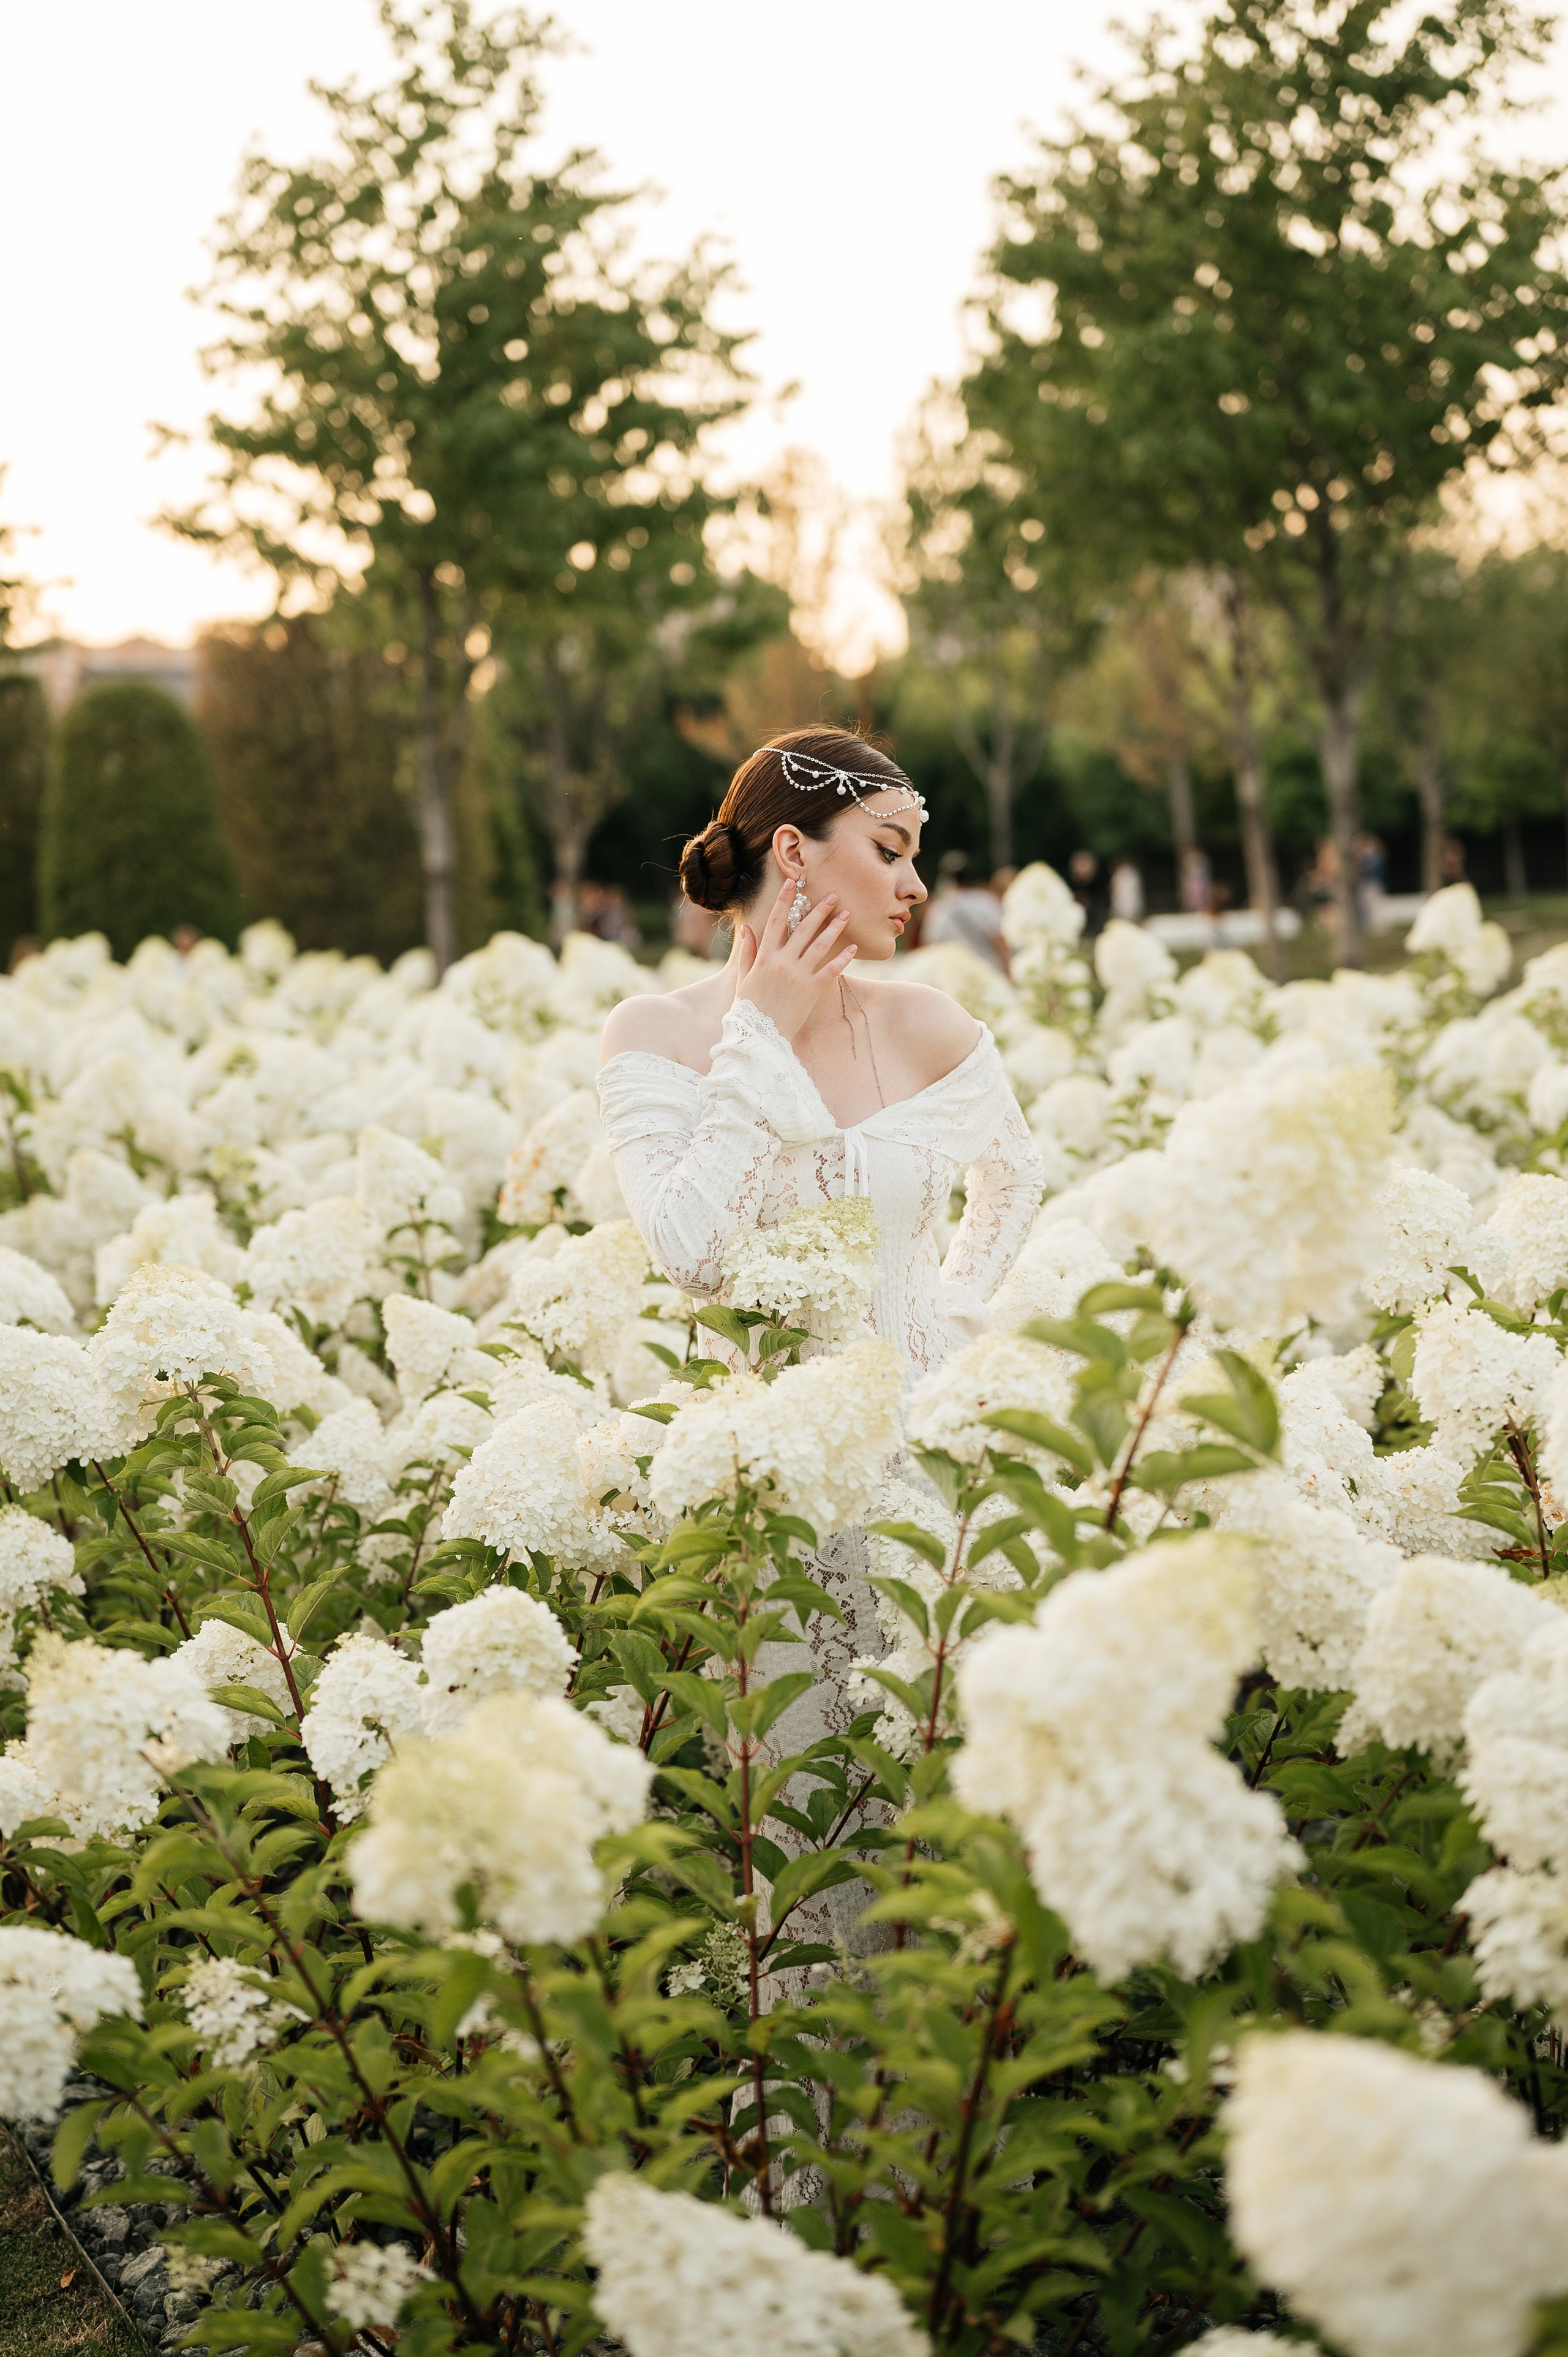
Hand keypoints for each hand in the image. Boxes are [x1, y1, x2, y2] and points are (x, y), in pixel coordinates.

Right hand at [733, 877, 856, 1042]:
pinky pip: (831, 970)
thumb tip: (748, 929)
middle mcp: (783, 962)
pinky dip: (843, 959)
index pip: (776, 921)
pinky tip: (853, 948)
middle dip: (819, 910)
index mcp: (765, 957)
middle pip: (803, 929)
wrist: (760, 1036)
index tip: (792, 884)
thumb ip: (748, 952)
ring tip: (846, 915)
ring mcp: (799, 975)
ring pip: (820, 945)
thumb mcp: (744, 978)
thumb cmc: (750, 1008)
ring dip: (834, 928)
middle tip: (833, 896)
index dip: (784, 900)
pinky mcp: (812, 990)